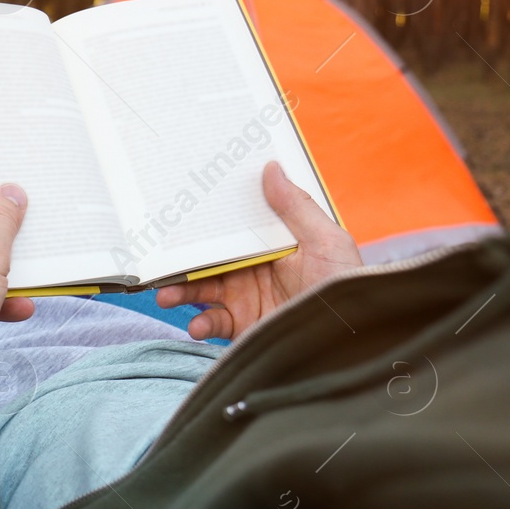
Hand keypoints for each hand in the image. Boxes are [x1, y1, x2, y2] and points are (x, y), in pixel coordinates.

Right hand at [155, 161, 360, 340]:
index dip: (210, 219)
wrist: (349, 341)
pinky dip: (201, 325)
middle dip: (183, 258)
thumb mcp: (326, 241)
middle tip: (160, 257)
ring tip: (166, 296)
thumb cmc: (344, 287)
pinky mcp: (243, 326)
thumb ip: (296, 207)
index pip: (233, 228)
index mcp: (271, 245)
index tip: (183, 206)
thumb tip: (271, 167)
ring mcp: (246, 299)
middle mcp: (254, 270)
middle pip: (209, 258)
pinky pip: (213, 323)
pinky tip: (199, 326)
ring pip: (202, 290)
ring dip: (181, 292)